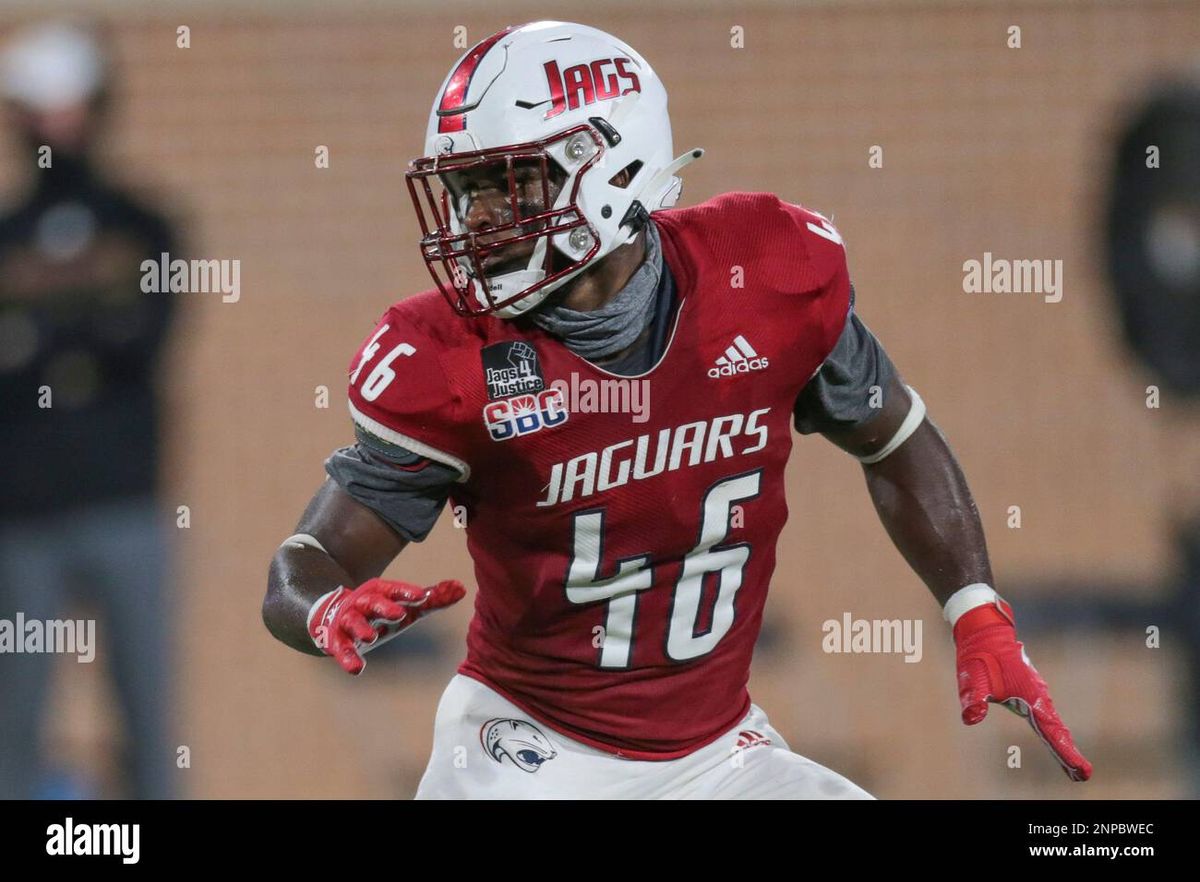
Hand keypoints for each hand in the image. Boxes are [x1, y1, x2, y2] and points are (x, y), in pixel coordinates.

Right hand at [307, 578, 465, 674]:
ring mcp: (348, 621)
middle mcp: (362, 603)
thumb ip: (432, 599)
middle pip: (372, 603)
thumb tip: (461, 588)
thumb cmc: (380, 612)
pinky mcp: (337, 641)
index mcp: (380, 592)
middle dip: (384, 608)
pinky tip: (356, 669)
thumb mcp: (406, 606)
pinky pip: (341, 649)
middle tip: (399, 614)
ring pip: (353, 623)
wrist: (335, 618)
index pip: (394, 590)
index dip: (406, 593)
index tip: (421, 597)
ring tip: (371, 638)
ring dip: (362, 629)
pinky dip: (348, 658)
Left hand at [954, 596, 1092, 781]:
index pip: (1051, 731)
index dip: (1065, 752)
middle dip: (1068, 754)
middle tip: (1083, 776)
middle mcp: (1038, 697)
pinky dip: (1054, 732)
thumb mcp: (972, 678)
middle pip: (1057, 731)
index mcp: (1030, 697)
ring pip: (1053, 724)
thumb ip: (973, 698)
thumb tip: (971, 719)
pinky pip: (1046, 716)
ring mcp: (1036, 694)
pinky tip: (1056, 739)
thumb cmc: (980, 654)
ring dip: (1063, 744)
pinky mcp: (1029, 692)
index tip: (1083, 771)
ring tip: (1074, 767)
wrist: (985, 631)